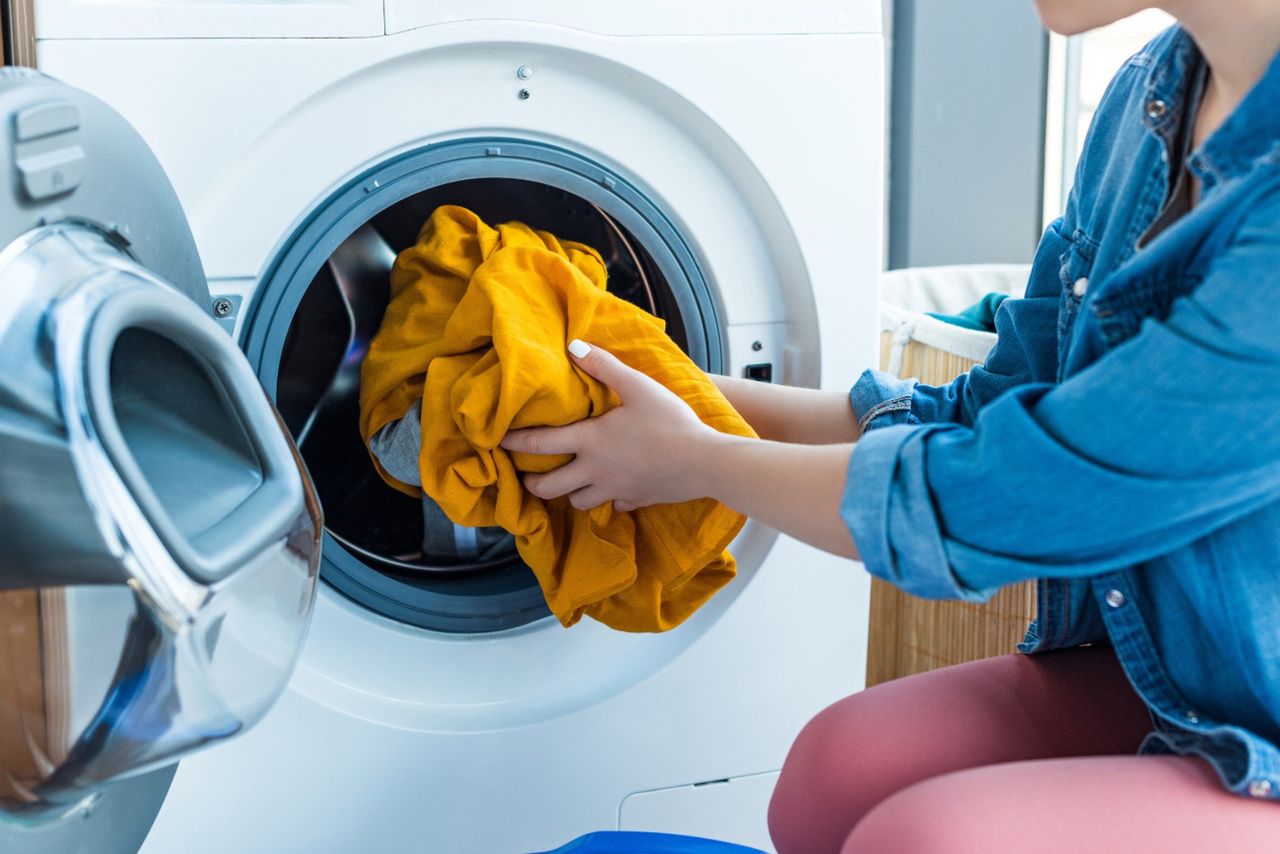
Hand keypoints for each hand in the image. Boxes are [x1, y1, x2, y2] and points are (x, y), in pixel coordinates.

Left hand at [500, 340, 720, 511]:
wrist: (704, 462)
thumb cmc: (669, 421)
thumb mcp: (637, 386)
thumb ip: (603, 366)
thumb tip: (573, 346)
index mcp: (589, 441)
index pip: (539, 443)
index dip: (514, 441)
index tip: (498, 441)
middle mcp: (595, 471)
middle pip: (549, 487)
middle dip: (533, 482)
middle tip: (526, 475)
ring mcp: (615, 489)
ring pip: (578, 502)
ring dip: (568, 493)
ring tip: (567, 483)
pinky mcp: (636, 500)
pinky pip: (614, 504)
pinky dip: (608, 498)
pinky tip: (613, 489)